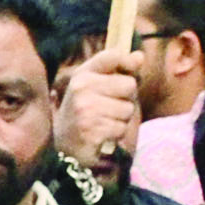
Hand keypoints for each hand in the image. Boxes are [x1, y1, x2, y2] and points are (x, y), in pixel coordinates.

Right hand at [54, 48, 142, 182]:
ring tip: (103, 123)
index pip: (112, 56)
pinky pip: (122, 128)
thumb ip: (117, 72)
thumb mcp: (95, 88)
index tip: (131, 68)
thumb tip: (140, 56)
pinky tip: (102, 135)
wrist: (65, 148)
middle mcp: (81, 88)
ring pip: (128, 108)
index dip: (127, 62)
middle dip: (125, 99)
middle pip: (129, 84)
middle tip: (107, 109)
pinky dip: (116, 134)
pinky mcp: (92, 130)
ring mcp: (86, 109)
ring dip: (121, 119)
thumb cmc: (87, 114)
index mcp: (81, 75)